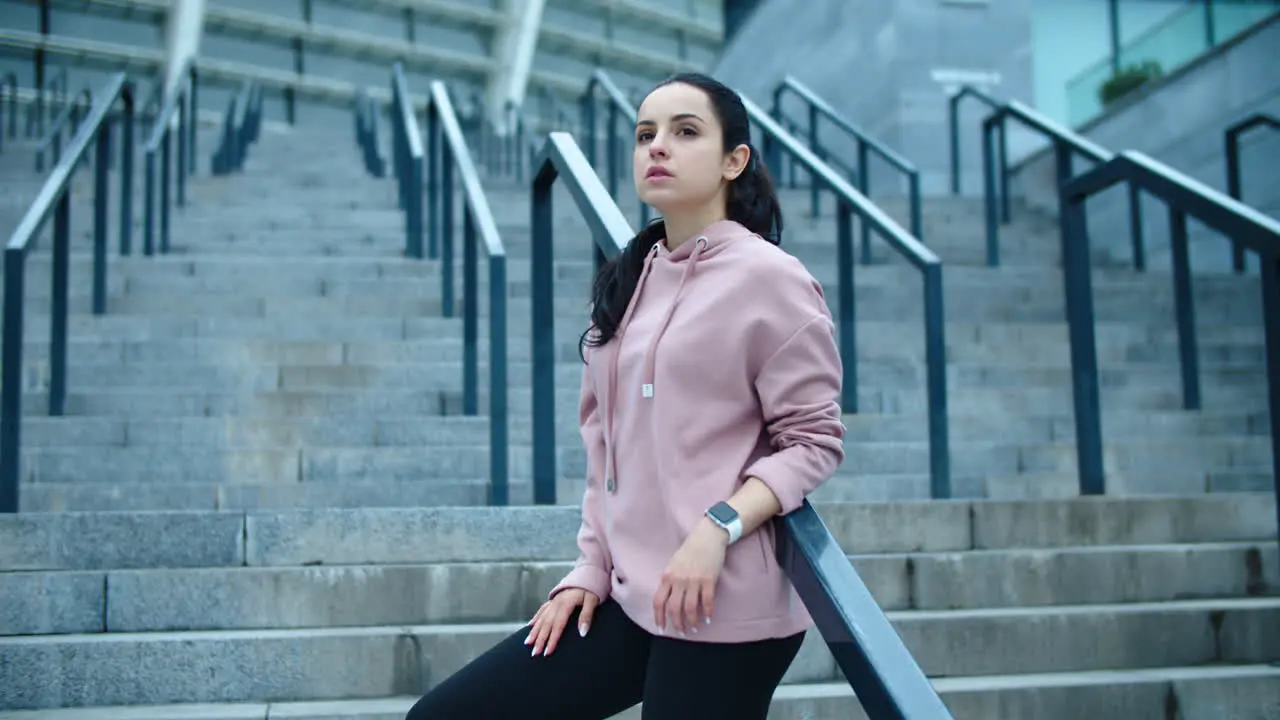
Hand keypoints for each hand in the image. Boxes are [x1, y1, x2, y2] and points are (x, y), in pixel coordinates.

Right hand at [525, 587, 598, 657]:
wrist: (587, 572)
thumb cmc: (592, 587)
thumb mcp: (593, 600)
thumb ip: (587, 616)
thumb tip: (582, 633)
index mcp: (565, 604)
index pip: (557, 626)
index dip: (552, 640)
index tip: (547, 652)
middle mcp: (556, 603)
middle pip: (546, 624)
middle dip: (539, 640)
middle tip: (534, 653)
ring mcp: (553, 601)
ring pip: (541, 618)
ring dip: (534, 632)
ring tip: (527, 643)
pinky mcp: (553, 600)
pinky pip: (542, 610)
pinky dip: (535, 618)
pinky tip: (530, 626)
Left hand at [652, 519, 728, 634]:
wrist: (708, 535)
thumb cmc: (690, 549)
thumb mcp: (674, 563)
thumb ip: (670, 580)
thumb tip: (668, 598)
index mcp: (667, 576)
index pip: (658, 601)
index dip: (659, 617)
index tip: (661, 627)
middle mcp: (678, 580)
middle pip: (674, 608)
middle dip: (677, 623)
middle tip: (681, 631)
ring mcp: (693, 580)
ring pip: (690, 608)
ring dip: (692, 621)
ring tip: (694, 627)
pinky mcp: (708, 580)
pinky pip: (706, 601)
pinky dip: (707, 612)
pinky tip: (708, 617)